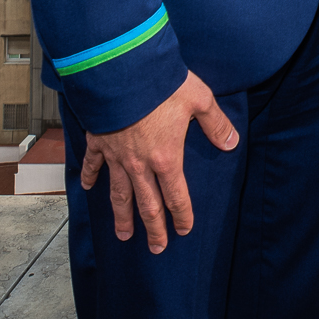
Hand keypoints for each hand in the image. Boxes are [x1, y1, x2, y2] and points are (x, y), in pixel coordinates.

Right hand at [79, 71, 238, 254]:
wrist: (122, 71)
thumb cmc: (162, 84)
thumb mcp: (199, 99)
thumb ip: (216, 124)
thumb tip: (232, 143)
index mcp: (167, 158)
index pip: (176, 196)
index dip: (182, 216)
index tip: (184, 230)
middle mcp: (140, 164)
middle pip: (147, 204)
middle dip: (153, 229)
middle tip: (156, 248)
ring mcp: (116, 155)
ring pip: (119, 194)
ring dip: (122, 216)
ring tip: (124, 234)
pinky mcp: (98, 141)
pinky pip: (92, 164)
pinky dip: (88, 176)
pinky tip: (86, 188)